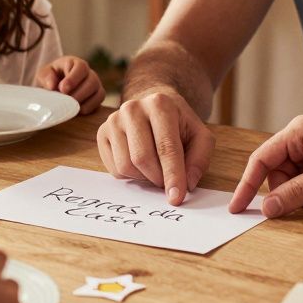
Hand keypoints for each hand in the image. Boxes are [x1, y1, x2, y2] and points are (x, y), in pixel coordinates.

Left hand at [35, 55, 105, 114]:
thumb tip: (52, 85)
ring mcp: (95, 85)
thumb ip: (46, 77)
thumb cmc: (51, 78)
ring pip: (98, 92)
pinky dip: (89, 108)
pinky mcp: (97, 97)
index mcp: (75, 64)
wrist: (55, 87)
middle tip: (66, 100)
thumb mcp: (44, 74)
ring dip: (84, 101)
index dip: (73, 79)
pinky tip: (78, 111)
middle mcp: (89, 73)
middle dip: (79, 93)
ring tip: (71, 107)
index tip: (62, 89)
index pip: (81, 67)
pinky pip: (99, 102)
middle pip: (92, 81)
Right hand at [96, 89, 214, 205]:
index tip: (176, 198)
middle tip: (167, 181)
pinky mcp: (102, 133)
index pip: (166, 147)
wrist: (153, 107)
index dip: (172, 175)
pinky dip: (130, 176)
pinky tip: (140, 165)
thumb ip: (199, 159)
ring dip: (144, 178)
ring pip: (125, 166)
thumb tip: (187, 184)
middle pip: (142, 158)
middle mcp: (132, 109)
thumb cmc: (178, 125)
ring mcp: (114, 120)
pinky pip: (114, 169)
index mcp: (160, 104)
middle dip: (157, 178)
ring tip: (155, 169)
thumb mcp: (200, 136)